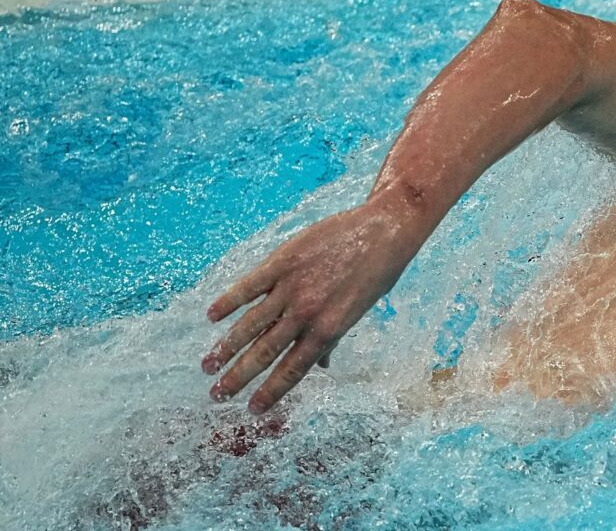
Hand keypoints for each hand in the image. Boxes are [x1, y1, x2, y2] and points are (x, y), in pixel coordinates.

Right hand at [202, 199, 423, 413]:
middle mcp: (307, 314)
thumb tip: (323, 366)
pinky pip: (249, 286)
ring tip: (207, 365)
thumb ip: (335, 338)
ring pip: (251, 324)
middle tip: (217, 395)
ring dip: (226, 347)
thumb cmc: (375, 273)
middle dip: (239, 377)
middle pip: (265, 353)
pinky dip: (228, 301)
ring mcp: (292, 287)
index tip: (253, 409)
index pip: (293, 370)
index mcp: (328, 330)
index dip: (271, 392)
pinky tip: (211, 317)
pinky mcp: (282, 261)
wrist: (383, 231)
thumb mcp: (359, 311)